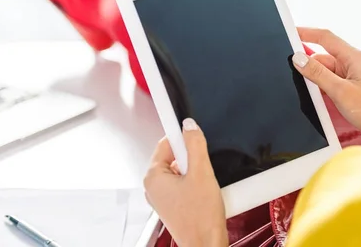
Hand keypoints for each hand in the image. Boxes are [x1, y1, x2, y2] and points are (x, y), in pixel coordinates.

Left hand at [144, 118, 227, 246]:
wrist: (206, 244)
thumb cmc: (200, 216)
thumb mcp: (201, 172)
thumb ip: (194, 144)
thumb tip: (189, 126)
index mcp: (153, 177)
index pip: (165, 143)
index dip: (182, 137)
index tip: (193, 133)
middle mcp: (154, 187)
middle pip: (174, 156)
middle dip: (191, 157)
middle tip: (202, 168)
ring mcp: (163, 197)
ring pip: (181, 170)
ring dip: (195, 171)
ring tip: (204, 183)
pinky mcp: (174, 204)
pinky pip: (184, 183)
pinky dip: (196, 183)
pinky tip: (205, 191)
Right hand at [292, 28, 360, 144]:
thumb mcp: (339, 91)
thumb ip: (317, 74)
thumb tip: (298, 58)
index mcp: (352, 57)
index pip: (325, 37)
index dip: (306, 33)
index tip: (290, 32)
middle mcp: (351, 62)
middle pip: (322, 56)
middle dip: (308, 63)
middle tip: (291, 72)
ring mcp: (350, 75)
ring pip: (324, 70)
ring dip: (314, 78)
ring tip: (309, 91)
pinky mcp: (349, 86)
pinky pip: (329, 81)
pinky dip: (320, 86)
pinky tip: (316, 96)